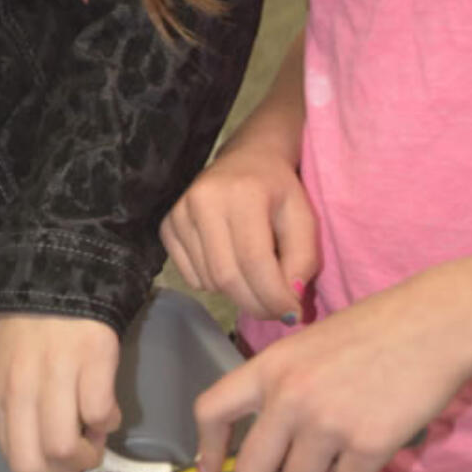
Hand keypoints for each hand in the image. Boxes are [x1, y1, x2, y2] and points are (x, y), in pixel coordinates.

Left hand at [0, 312, 120, 471]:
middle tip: (83, 458)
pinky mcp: (90, 361)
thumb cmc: (29, 324)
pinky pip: (99, 414)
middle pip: (35, 465)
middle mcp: (19, 392)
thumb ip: (18, 407)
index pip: (17, 461)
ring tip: (98, 433)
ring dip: (90, 451)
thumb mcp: (8, 370)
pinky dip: (109, 420)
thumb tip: (45, 447)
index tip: (64, 462)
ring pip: (65, 447)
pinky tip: (108, 407)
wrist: (53, 272)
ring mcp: (53, 377)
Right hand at [161, 139, 319, 320]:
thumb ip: (303, 261)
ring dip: (238, 294)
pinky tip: (230, 262)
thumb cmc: (279, 190)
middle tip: (276, 310)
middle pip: (227, 277)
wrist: (248, 157)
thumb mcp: (304, 219)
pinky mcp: (166, 226)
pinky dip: (215, 284)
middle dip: (256, 304)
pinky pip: (191, 277)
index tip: (292, 314)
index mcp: (242, 193)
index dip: (273, 296)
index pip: (254, 261)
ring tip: (257, 280)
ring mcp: (179, 213)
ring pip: (209, 281)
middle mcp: (203, 201)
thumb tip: (288, 303)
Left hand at [194, 273, 471, 471]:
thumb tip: (267, 438)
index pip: (211, 410)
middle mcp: (289, 397)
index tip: (214, 468)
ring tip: (338, 464)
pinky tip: (368, 462)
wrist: (435, 323)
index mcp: (270, 367)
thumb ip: (282, 386)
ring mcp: (328, 423)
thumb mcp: (308, 345)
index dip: (208, 447)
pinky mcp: (368, 445)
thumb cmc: (376, 329)